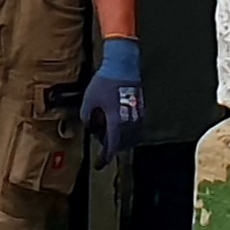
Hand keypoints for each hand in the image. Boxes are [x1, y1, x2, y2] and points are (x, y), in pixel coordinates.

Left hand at [78, 38, 144, 163]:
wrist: (123, 65)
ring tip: (107, 128)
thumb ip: (87, 118)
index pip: (112, 147)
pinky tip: (117, 122)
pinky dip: (126, 131)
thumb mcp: (89, 100)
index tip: (99, 164)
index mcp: (117, 122)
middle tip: (100, 138)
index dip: (105, 157)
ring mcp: (138, 117)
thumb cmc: (104, 82)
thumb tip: (91, 127)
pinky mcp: (142, 110)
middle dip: (110, 145)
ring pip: (131, 138)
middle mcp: (130, 123)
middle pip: (122, 145)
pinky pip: (135, 129)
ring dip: (119, 139)